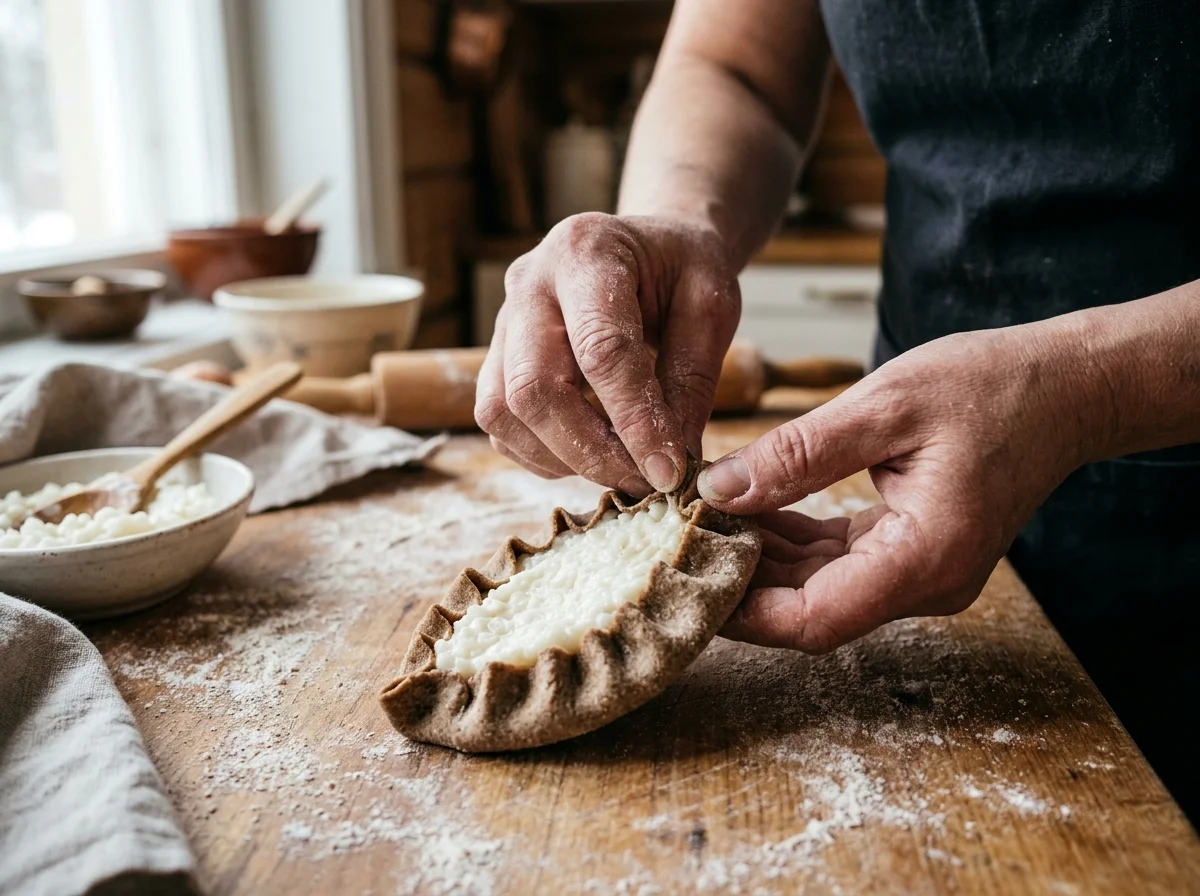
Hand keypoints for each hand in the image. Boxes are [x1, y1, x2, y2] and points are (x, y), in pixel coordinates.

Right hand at [476, 212, 740, 494]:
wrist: (645, 248)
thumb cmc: (680, 270)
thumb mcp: (711, 305)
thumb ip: (693, 378)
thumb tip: (675, 461)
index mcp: (586, 252)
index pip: (601, 350)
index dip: (634, 420)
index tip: (669, 470)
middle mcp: (529, 283)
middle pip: (534, 388)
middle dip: (591, 451)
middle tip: (645, 482)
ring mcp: (502, 322)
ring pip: (503, 412)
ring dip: (564, 458)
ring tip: (622, 468)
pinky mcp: (495, 358)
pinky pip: (500, 425)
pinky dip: (544, 455)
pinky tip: (591, 453)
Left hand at [699, 325, 1107, 652]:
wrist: (1064, 388)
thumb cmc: (991, 388)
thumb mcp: (885, 407)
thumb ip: (799, 455)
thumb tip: (720, 490)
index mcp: (924, 559)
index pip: (813, 621)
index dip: (742, 612)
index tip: (687, 578)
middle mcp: (923, 582)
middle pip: (808, 610)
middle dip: (740, 579)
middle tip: (677, 538)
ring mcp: (918, 572)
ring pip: (817, 587)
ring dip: (760, 558)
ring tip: (704, 515)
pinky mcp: (909, 550)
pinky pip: (835, 559)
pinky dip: (790, 538)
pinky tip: (749, 506)